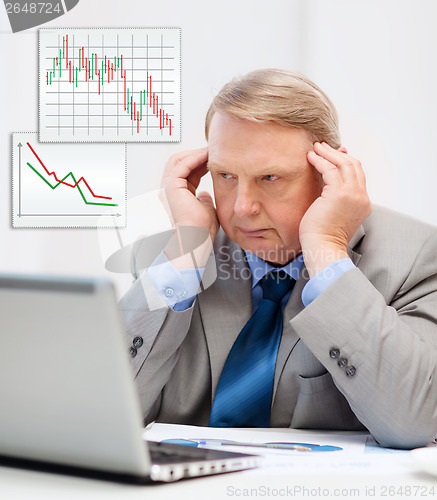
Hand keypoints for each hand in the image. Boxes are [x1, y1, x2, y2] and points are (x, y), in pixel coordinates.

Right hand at [160, 148, 218, 267]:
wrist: (197, 238)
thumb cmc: (202, 230)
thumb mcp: (207, 209)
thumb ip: (205, 200)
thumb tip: (205, 195)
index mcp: (179, 195)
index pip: (189, 172)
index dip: (202, 163)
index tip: (215, 159)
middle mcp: (171, 190)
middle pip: (180, 162)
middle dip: (196, 155)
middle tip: (212, 151)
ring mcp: (169, 187)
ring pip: (179, 160)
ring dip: (195, 154)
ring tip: (210, 151)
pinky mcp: (171, 186)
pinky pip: (182, 164)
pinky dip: (194, 158)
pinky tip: (206, 156)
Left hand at [299, 142, 371, 276]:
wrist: (324, 249)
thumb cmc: (323, 236)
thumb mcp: (334, 214)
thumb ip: (335, 198)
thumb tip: (328, 184)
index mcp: (363, 203)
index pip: (358, 174)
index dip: (346, 161)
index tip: (334, 154)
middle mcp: (361, 197)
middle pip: (353, 165)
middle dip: (337, 153)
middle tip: (322, 146)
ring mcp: (352, 194)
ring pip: (343, 163)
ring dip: (328, 153)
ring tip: (315, 147)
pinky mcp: (339, 193)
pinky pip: (329, 169)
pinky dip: (320, 160)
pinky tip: (310, 157)